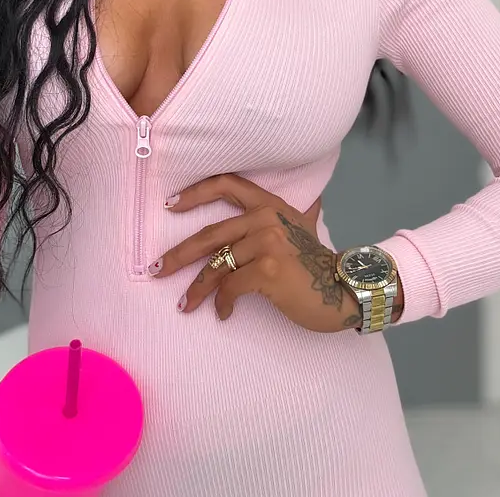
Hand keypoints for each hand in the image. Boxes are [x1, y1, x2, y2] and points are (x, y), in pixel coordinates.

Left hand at [149, 174, 362, 332]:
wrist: (343, 289)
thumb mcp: (305, 228)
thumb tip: (313, 198)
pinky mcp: (267, 269)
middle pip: (210, 234)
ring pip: (217, 266)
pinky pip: (230, 287)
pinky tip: (223, 314)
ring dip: (197, 289)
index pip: (227, 184)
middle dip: (178, 254)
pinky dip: (222, 303)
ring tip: (185, 305)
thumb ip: (296, 214)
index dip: (196, 192)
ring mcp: (267, 242)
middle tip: (156, 270)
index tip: (170, 205)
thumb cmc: (318, 263)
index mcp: (270, 204)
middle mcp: (266, 218)